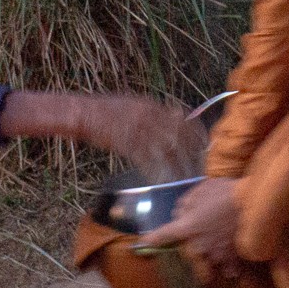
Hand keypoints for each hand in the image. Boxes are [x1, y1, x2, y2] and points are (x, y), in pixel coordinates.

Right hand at [82, 95, 210, 178]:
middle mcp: (150, 115)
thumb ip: (154, 114)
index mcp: (153, 106)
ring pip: (166, 151)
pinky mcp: (127, 142)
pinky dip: (156, 172)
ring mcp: (139, 128)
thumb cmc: (105, 112)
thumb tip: (175, 118)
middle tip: (200, 169)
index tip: (206, 146)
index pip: (184, 119)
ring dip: (177, 167)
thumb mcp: (134, 106)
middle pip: (180, 137)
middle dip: (192, 155)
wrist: (82, 112)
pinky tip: (162, 182)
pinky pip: (147, 160)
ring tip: (185, 181)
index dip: (198, 134)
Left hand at [145, 176, 241, 279]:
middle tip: (198, 240)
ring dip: (208, 260)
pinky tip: (230, 267)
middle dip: (189, 249)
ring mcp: (216, 255)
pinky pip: (228, 269)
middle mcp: (198, 246)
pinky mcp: (233, 258)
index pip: (163, 235)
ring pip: (206, 264)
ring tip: (215, 254)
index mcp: (187, 228)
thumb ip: (185, 204)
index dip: (152, 240)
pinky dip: (228, 268)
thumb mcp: (199, 190)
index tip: (143, 246)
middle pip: (187, 255)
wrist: (254, 203)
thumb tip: (180, 215)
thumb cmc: (224, 192)